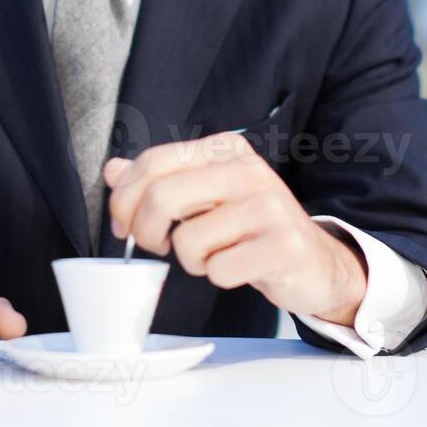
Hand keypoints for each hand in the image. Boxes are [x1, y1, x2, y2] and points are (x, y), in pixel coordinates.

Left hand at [103, 133, 367, 324]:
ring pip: (188, 241)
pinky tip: (240, 266)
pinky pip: (219, 270)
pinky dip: (219, 276)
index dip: (124, 197)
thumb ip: (159, 180)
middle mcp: (248, 170)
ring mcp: (270, 206)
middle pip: (162, 197)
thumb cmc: (251, 228)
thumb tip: (112, 170)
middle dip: (146, 232)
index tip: (121, 224)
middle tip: (158, 246)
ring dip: (192, 260)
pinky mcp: (283, 245)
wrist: (314, 262)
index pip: (154, 161)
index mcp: (226, 149)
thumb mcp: (205, 195)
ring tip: (216, 254)